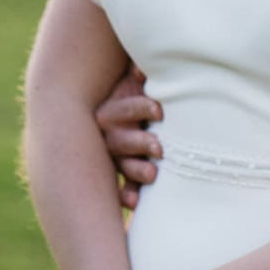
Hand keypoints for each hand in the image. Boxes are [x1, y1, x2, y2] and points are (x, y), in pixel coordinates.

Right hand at [95, 64, 163, 208]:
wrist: (135, 113)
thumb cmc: (141, 93)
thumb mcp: (138, 80)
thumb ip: (139, 73)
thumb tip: (141, 65)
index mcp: (114, 109)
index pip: (125, 109)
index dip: (141, 108)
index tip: (159, 110)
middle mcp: (110, 134)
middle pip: (121, 140)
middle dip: (140, 143)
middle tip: (159, 148)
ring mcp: (115, 156)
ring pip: (122, 164)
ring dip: (136, 170)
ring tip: (152, 174)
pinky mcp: (122, 172)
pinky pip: (120, 187)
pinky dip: (127, 194)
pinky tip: (134, 203)